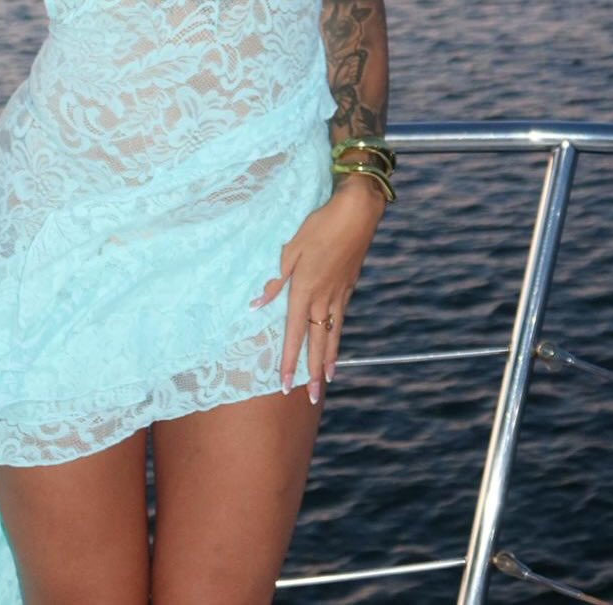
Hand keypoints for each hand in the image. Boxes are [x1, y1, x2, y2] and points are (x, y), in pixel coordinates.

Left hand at [249, 180, 383, 402]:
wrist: (357, 213)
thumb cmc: (318, 226)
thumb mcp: (290, 248)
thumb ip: (274, 279)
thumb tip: (255, 305)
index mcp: (305, 289)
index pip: (293, 333)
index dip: (288, 359)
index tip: (284, 383)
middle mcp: (323, 298)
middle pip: (317, 343)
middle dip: (313, 372)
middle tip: (312, 398)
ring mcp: (340, 294)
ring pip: (333, 334)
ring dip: (329, 359)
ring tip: (327, 381)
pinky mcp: (349, 287)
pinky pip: (341, 320)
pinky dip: (337, 337)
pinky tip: (335, 343)